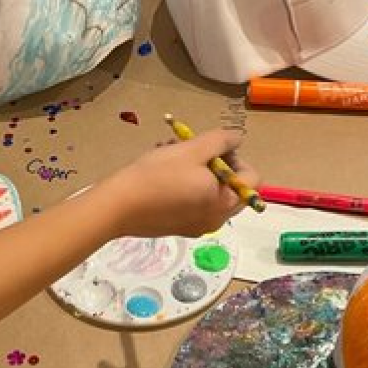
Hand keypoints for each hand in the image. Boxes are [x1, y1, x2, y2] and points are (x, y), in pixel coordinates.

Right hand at [86, 129, 259, 238]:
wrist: (115, 207)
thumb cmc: (156, 176)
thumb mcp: (191, 150)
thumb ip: (220, 141)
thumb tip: (237, 139)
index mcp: (225, 203)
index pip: (252, 179)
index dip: (236, 158)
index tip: (210, 148)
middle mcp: (216, 220)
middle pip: (231, 188)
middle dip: (215, 165)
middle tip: (192, 152)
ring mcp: (196, 227)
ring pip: (209, 194)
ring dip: (197, 172)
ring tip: (170, 157)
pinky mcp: (177, 228)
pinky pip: (192, 204)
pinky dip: (185, 188)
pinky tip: (161, 175)